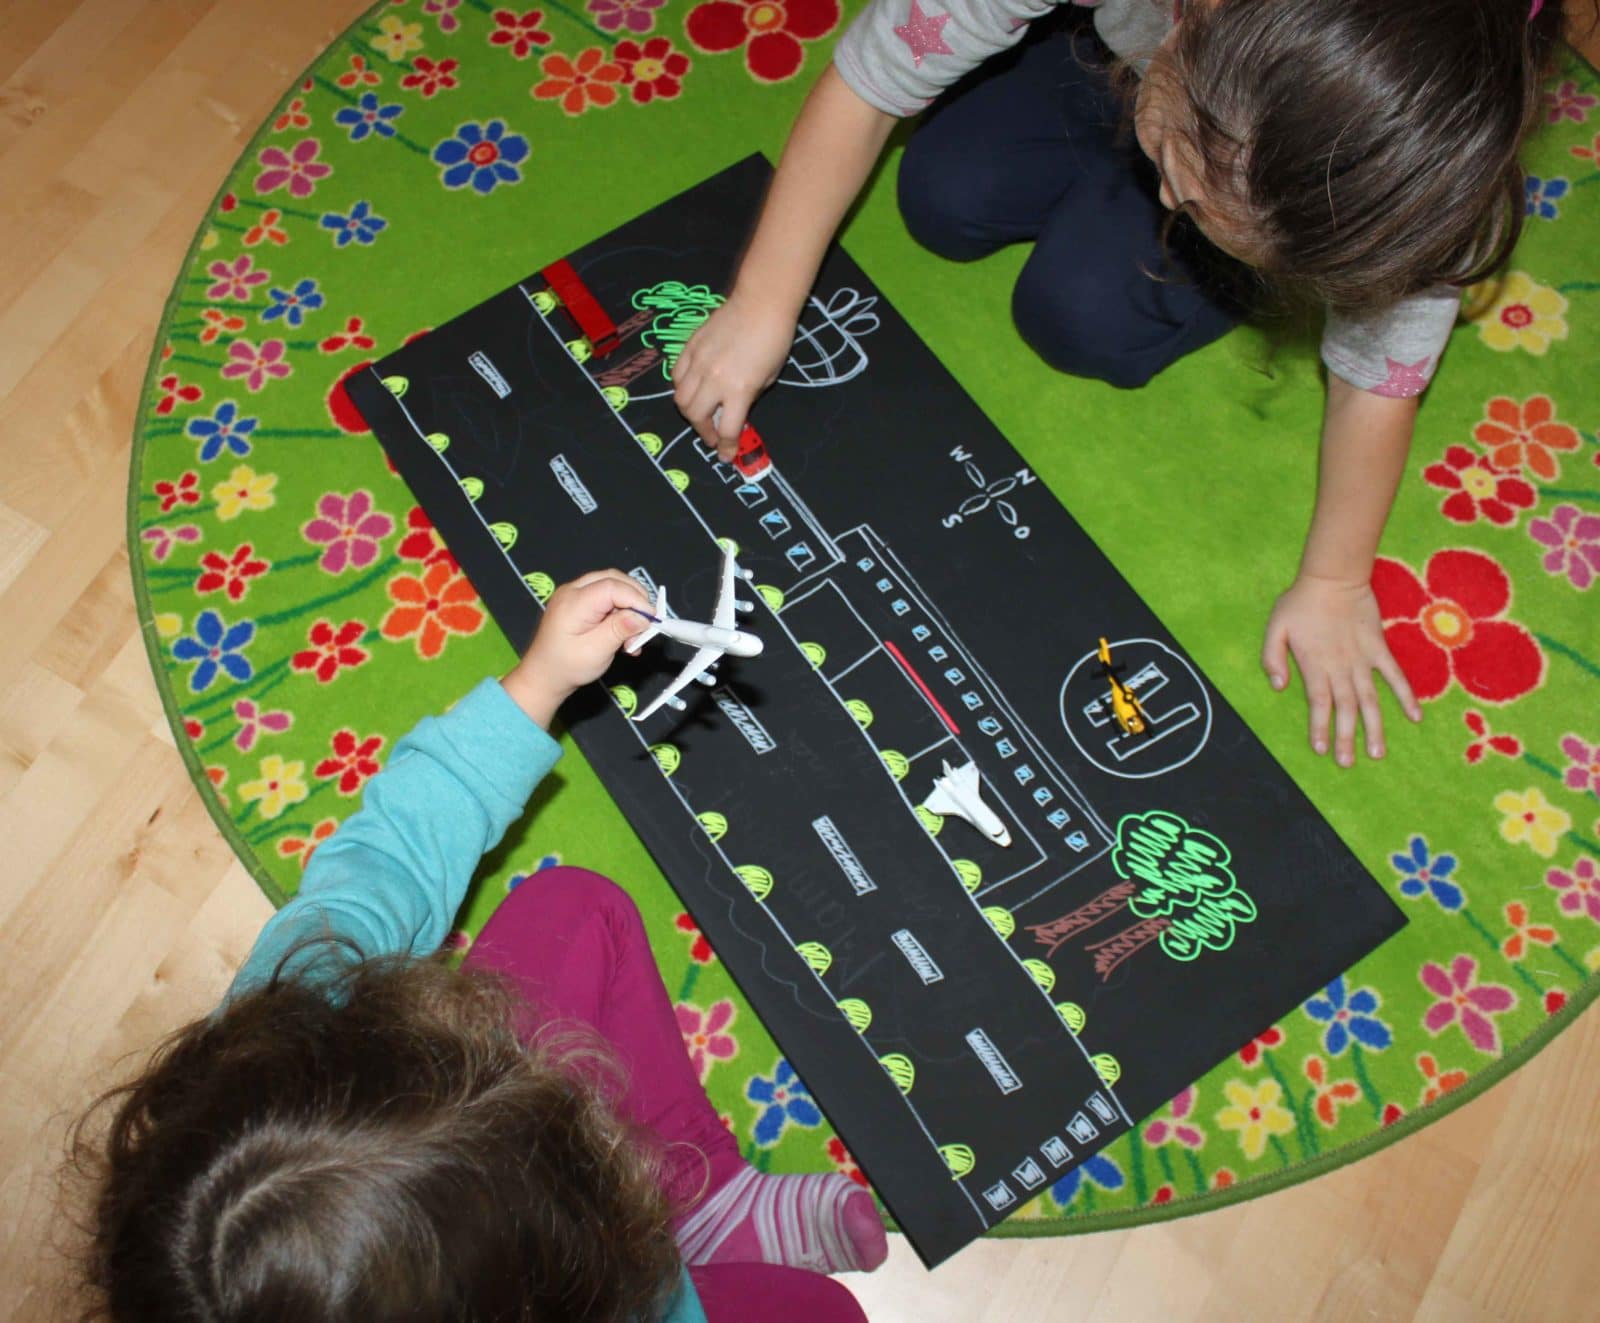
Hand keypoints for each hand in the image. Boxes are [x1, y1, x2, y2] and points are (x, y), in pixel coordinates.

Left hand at [503, 570, 651, 728]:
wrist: (544, 675)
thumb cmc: (566, 666)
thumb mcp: (596, 651)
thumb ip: (619, 630)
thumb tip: (643, 617)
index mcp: (573, 602)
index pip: (613, 586)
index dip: (637, 600)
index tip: (652, 619)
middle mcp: (572, 591)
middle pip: (613, 579)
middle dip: (635, 599)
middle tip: (646, 623)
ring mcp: (574, 594)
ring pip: (612, 585)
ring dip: (628, 605)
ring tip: (634, 633)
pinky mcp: (578, 601)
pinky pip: (605, 595)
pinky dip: (619, 609)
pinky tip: (624, 631)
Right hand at [671, 291, 795, 458]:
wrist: (761, 302)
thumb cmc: (774, 339)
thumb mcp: (769, 377)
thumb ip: (749, 397)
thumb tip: (736, 410)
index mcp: (739, 390)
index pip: (727, 430)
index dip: (727, 448)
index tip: (726, 455)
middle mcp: (715, 379)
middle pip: (696, 417)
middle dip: (704, 432)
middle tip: (713, 435)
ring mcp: (699, 363)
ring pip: (681, 398)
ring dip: (690, 412)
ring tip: (701, 413)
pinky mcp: (690, 347)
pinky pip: (677, 375)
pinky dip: (682, 387)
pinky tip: (693, 388)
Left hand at [1261, 573, 1421, 766]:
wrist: (1333, 577)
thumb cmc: (1299, 602)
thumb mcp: (1275, 627)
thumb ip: (1272, 658)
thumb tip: (1279, 687)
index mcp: (1314, 665)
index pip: (1318, 703)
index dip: (1320, 727)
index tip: (1321, 750)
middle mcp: (1340, 667)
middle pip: (1345, 708)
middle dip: (1346, 737)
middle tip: (1348, 763)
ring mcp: (1363, 660)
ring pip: (1370, 700)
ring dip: (1374, 727)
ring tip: (1377, 753)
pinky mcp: (1379, 648)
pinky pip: (1395, 676)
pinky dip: (1406, 696)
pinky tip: (1415, 717)